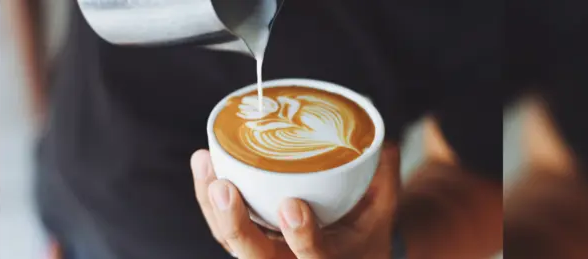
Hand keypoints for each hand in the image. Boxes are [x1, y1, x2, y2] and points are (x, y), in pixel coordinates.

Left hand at [190, 143, 400, 258]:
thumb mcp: (381, 211)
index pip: (313, 257)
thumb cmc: (363, 234)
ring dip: (211, 204)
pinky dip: (208, 196)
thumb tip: (382, 141)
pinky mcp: (246, 240)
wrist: (348, 256)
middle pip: (252, 255)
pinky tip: (204, 163)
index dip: (302, 237)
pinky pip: (221, 225)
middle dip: (234, 223)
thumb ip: (383, 179)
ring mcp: (263, 254)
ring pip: (228, 239)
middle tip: (224, 186)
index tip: (292, 205)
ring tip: (205, 162)